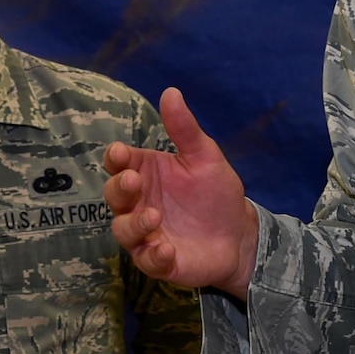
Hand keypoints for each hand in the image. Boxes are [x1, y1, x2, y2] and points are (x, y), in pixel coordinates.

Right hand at [104, 88, 259, 296]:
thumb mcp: (205, 156)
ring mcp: (146, 234)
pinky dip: (153, 255)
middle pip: (115, 196)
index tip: (121, 153)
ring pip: (124, 231)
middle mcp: (139, 203)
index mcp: (146, 173)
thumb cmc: (216, 193)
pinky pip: (147, 261)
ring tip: (155, 216)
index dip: (116, 159)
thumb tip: (171, 92)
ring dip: (134, 224)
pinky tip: (167, 248)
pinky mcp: (159, 261)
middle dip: (120, 188)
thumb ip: (185, 129)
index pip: (120, 164)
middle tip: (135, 181)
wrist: (239, 233)